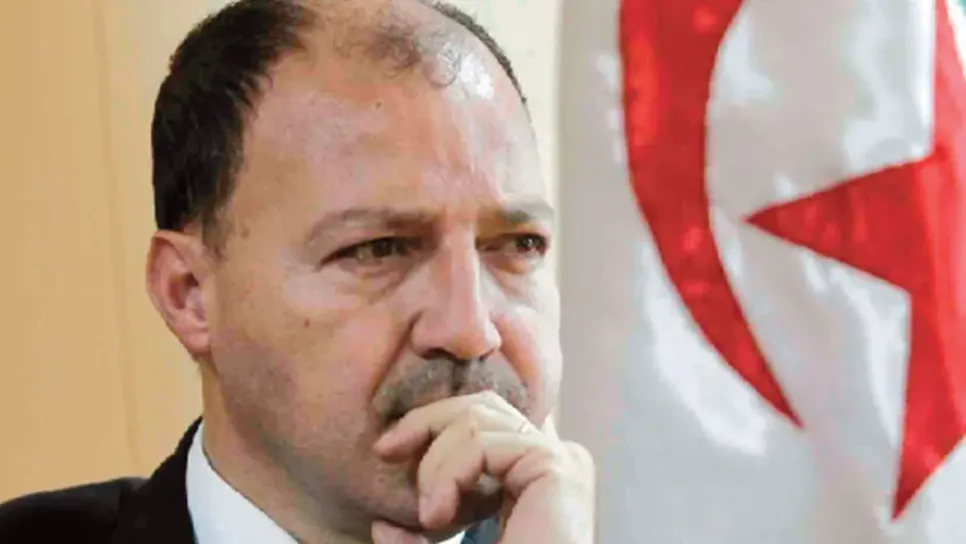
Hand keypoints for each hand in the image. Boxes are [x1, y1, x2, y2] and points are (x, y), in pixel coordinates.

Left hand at [370, 391, 594, 542]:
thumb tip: (383, 527)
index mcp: (536, 481)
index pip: (482, 419)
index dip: (430, 423)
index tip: (386, 450)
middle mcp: (555, 463)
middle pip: (480, 405)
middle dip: (425, 424)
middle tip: (387, 452)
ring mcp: (561, 462)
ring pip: (476, 419)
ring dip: (434, 464)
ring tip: (429, 517)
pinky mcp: (556, 468)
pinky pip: (483, 443)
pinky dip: (448, 472)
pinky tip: (437, 516)